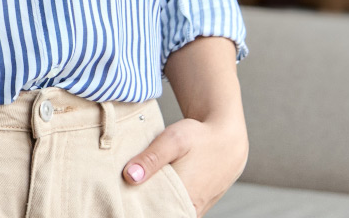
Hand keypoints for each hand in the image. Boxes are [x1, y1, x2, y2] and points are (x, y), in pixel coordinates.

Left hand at [122, 116, 247, 216]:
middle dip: (140, 202)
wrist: (228, 141)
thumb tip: (129, 176)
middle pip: (156, 213)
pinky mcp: (194, 207)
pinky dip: (161, 201)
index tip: (120, 194)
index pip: (149, 213)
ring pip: (164, 212)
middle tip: (125, 188)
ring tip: (137, 185)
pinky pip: (173, 210)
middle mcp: (188, 209)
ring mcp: (192, 211)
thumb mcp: (174, 140)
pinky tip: (151, 186)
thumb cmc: (200, 137)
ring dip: (151, 202)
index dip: (134, 205)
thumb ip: (151, 158)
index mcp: (182, 198)